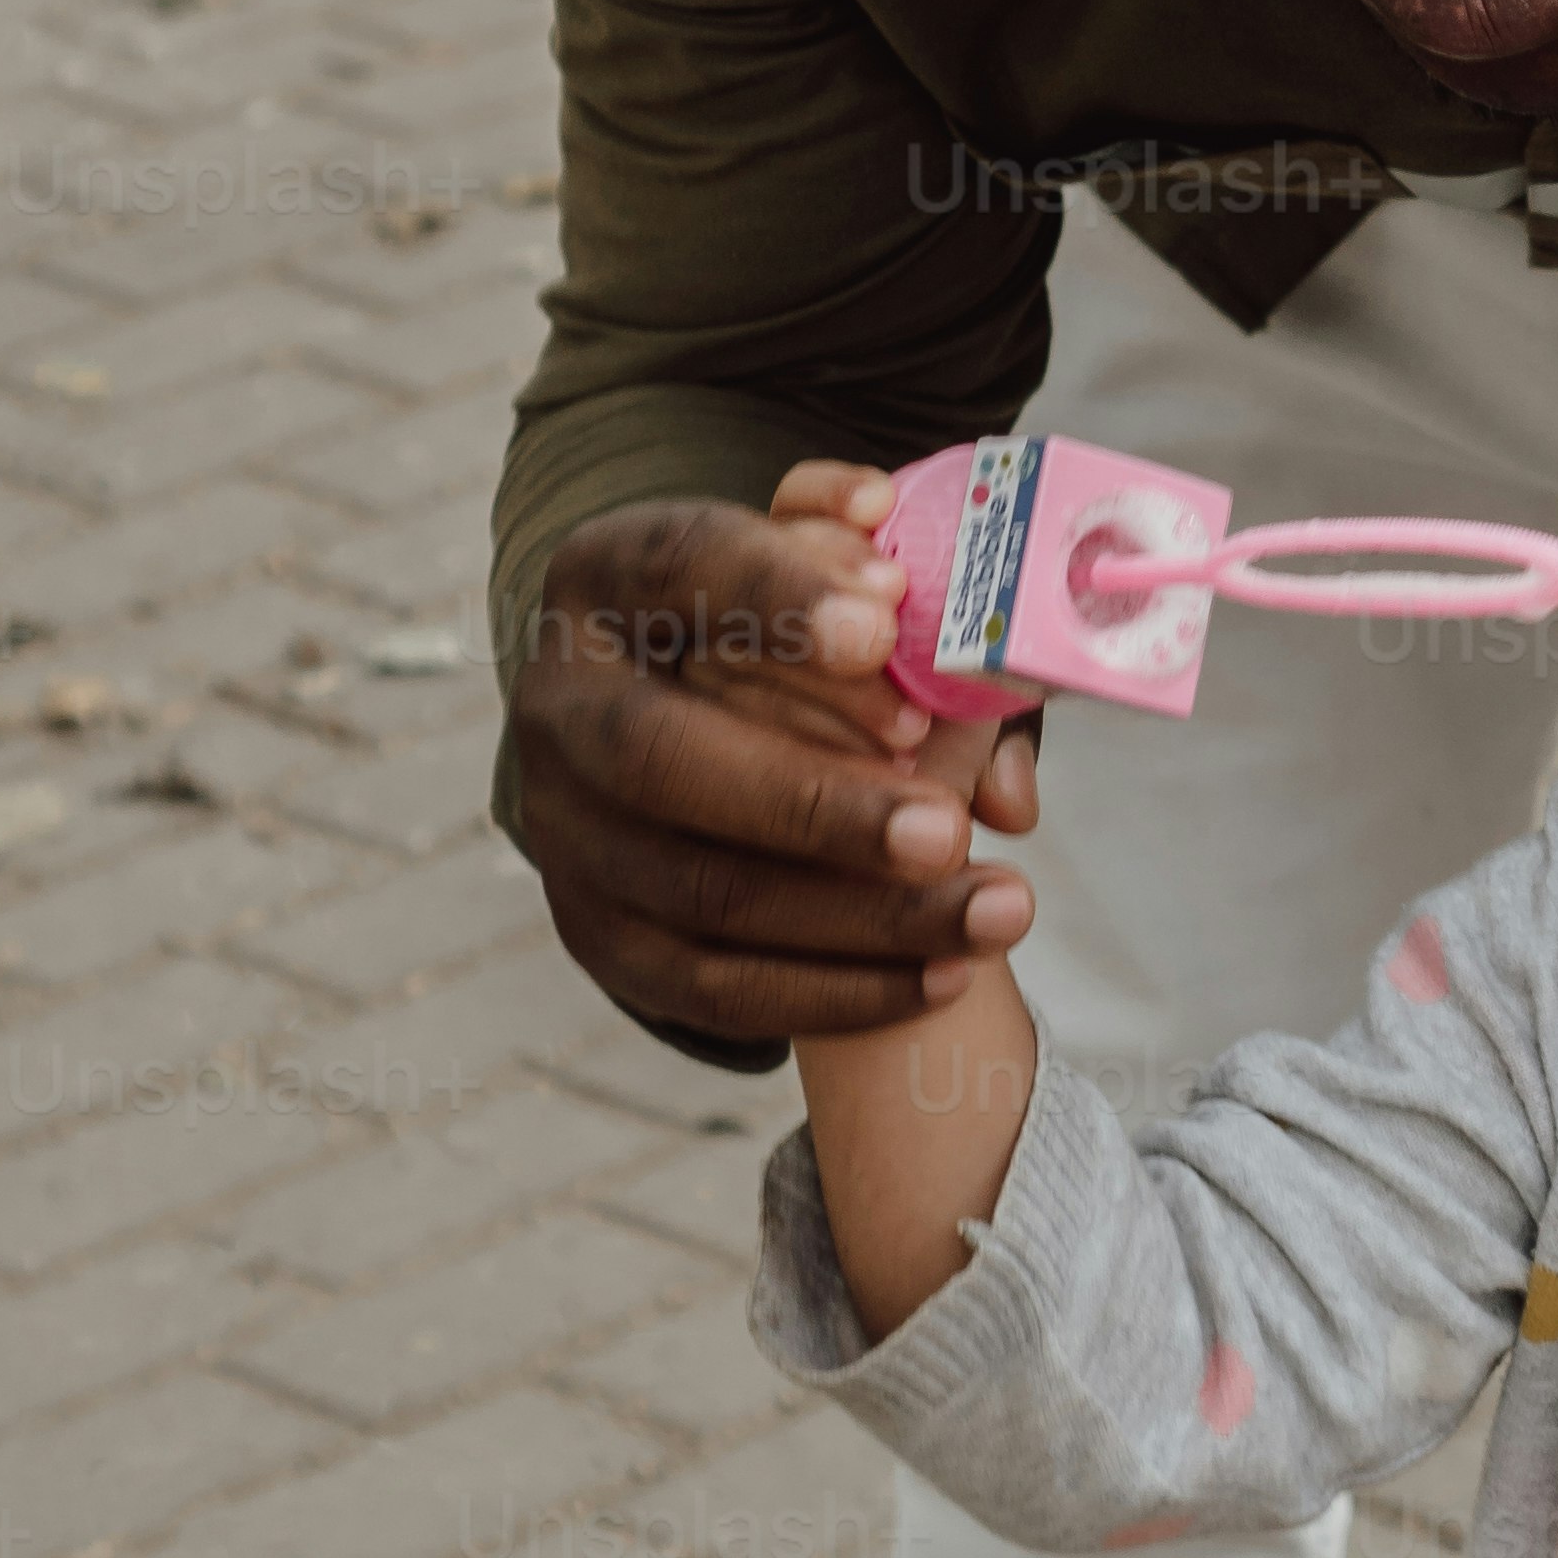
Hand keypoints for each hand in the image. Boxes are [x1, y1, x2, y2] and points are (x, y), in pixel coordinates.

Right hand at [509, 465, 1043, 1052]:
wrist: (691, 728)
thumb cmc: (792, 638)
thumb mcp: (826, 576)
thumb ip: (879, 576)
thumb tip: (925, 619)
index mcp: (609, 576)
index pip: (679, 566)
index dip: (778, 598)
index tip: (889, 627)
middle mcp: (560, 702)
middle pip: (661, 756)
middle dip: (813, 801)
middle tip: (948, 829)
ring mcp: (564, 829)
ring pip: (699, 891)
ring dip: (861, 915)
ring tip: (997, 910)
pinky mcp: (598, 934)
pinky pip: (712, 987)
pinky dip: (836, 990)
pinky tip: (945, 973)